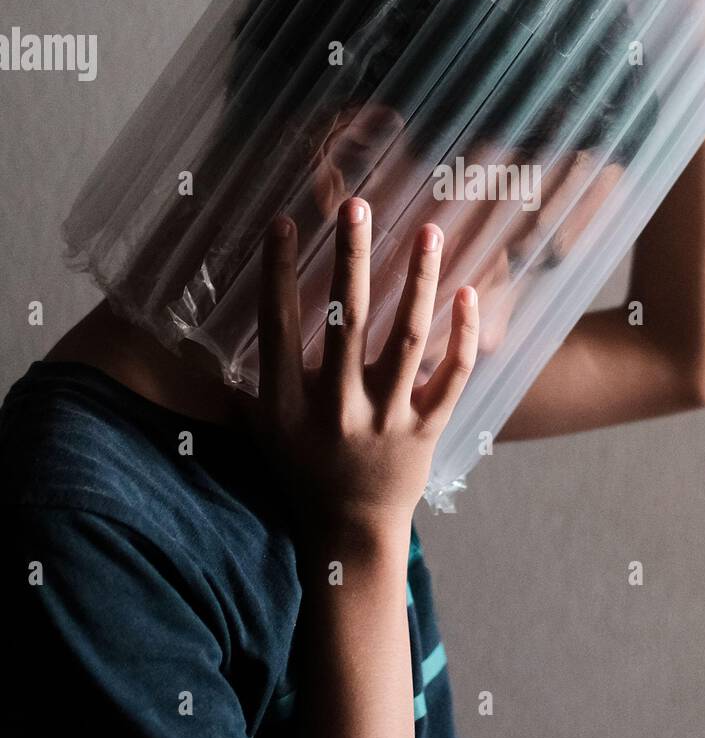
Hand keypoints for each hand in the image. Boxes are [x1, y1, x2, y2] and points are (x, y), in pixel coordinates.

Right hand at [256, 197, 477, 540]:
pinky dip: (463, 335)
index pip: (279, 325)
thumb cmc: (300, 469)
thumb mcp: (263, 426)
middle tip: (357, 204)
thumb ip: (244, 379)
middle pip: (347, 320)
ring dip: (418, 281)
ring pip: (408, 338)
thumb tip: (204, 332)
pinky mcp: (426, 428)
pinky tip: (467, 291)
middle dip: (351, 258)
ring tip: (429, 231)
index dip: (278, 272)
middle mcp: (337, 406)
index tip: (282, 221)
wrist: (348, 533)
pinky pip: (451, 376)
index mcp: (289, 403)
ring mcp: (386, 417)